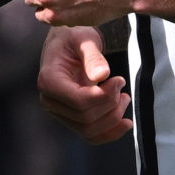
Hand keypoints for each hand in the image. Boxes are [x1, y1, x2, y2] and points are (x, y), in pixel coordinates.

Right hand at [35, 25, 131, 143]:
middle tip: (122, 83)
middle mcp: (49, 100)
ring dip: (112, 118)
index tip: (119, 79)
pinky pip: (89, 135)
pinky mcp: (70, 118)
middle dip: (110, 104)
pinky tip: (126, 124)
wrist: (68, 44)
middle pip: (84, 118)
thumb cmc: (75, 38)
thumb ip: (93, 56)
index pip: (78, 101)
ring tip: (125, 97)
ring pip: (88, 130)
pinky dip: (109, 133)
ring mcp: (58, 112)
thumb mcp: (84, 39)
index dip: (103, 96)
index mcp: (48, 80)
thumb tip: (103, 74)